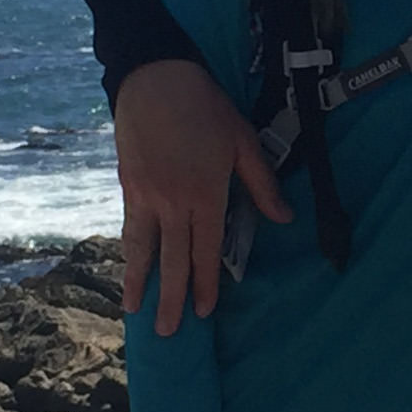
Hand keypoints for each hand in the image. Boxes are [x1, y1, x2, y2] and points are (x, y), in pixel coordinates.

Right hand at [112, 60, 289, 335]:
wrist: (155, 78)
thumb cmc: (206, 107)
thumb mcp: (243, 141)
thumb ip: (262, 183)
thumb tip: (284, 219)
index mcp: (204, 194)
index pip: (205, 250)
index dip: (205, 284)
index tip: (205, 313)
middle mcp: (171, 202)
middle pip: (171, 259)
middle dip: (170, 298)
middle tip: (168, 332)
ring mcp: (144, 195)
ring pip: (142, 248)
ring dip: (139, 282)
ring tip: (134, 311)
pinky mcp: (127, 184)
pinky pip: (129, 227)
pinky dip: (129, 251)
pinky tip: (129, 265)